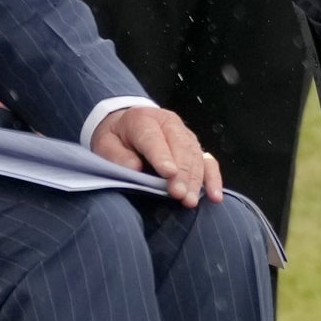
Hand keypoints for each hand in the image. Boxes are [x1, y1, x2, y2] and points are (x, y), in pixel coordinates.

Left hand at [91, 105, 223, 207]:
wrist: (126, 125)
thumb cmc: (116, 138)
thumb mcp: (105, 144)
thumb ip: (117, 156)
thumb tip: (135, 169)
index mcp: (143, 119)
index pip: (154, 138)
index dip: (162, 156)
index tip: (168, 173)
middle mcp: (169, 123)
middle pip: (180, 147)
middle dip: (182, 173)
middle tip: (179, 195)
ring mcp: (185, 134)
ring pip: (196, 156)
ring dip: (195, 180)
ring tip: (190, 201)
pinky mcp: (195, 147)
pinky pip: (208, 162)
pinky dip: (213, 179)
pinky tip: (215, 196)